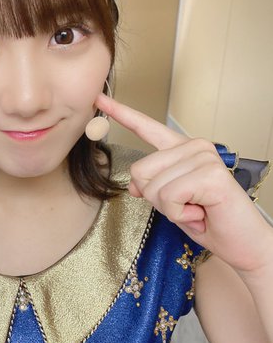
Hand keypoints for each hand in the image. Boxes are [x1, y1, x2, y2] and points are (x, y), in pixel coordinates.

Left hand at [96, 93, 272, 274]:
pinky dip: (180, 215)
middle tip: (187, 206)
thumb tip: (134, 186)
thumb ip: (152, 186)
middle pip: (140, 170)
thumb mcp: (170, 203)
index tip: (98, 98)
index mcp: (181, 149)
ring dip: (171, 210)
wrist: (243, 244)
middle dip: (156, 199)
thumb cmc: (210, 222)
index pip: (146, 127)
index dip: (121, 113)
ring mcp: (203, 157)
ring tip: (197, 210)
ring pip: (152, 187)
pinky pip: (168, 198)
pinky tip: (201, 214)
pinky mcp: (209, 174)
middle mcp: (193, 146)